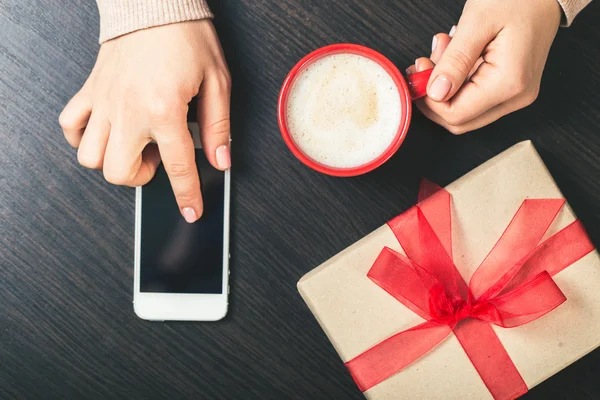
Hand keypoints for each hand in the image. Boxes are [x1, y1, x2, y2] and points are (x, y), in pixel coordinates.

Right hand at [59, 20, 230, 222]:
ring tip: (134, 145)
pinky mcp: (90, 91)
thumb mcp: (216, 80)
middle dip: (140, 178)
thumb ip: (218, 125)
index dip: (187, 195)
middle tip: (157, 159)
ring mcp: (104, 102)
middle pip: (118, 172)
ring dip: (112, 161)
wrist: (152, 2)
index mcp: (164, 109)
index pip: (178, 167)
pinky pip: (70, 126)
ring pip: (90, 157)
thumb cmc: (186, 36)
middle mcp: (128, 111)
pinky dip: (83, 138)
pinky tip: (105, 132)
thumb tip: (220, 159)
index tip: (192, 212)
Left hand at [407, 0, 561, 133]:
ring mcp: (515, 95)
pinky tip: (455, 54)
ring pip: (464, 110)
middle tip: (425, 63)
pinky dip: (457, 79)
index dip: (429, 99)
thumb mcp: (478, 22)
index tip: (418, 73)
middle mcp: (515, 96)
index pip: (456, 114)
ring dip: (444, 85)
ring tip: (443, 49)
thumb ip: (455, 61)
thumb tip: (435, 93)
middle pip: (459, 120)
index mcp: (509, 82)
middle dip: (434, 95)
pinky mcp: (510, 89)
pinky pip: (474, 97)